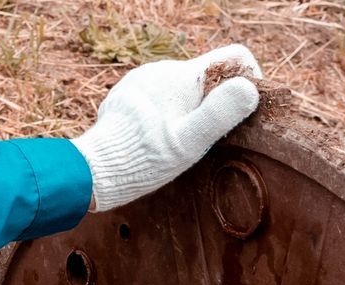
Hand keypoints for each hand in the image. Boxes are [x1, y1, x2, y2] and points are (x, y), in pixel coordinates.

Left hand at [71, 45, 263, 211]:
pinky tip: (155, 138)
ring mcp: (143, 78)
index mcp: (184, 75)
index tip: (245, 109)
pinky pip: (158, 96)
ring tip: (177, 143)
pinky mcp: (128, 92)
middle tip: (206, 139)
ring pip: (181, 87)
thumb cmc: (146, 158)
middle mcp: (163, 67)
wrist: (96, 167)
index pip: (234, 57)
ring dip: (188, 110)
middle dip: (214, 102)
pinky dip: (166, 113)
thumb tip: (249, 89)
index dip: (249, 79)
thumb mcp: (189, 142)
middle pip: (206, 76)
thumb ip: (219, 114)